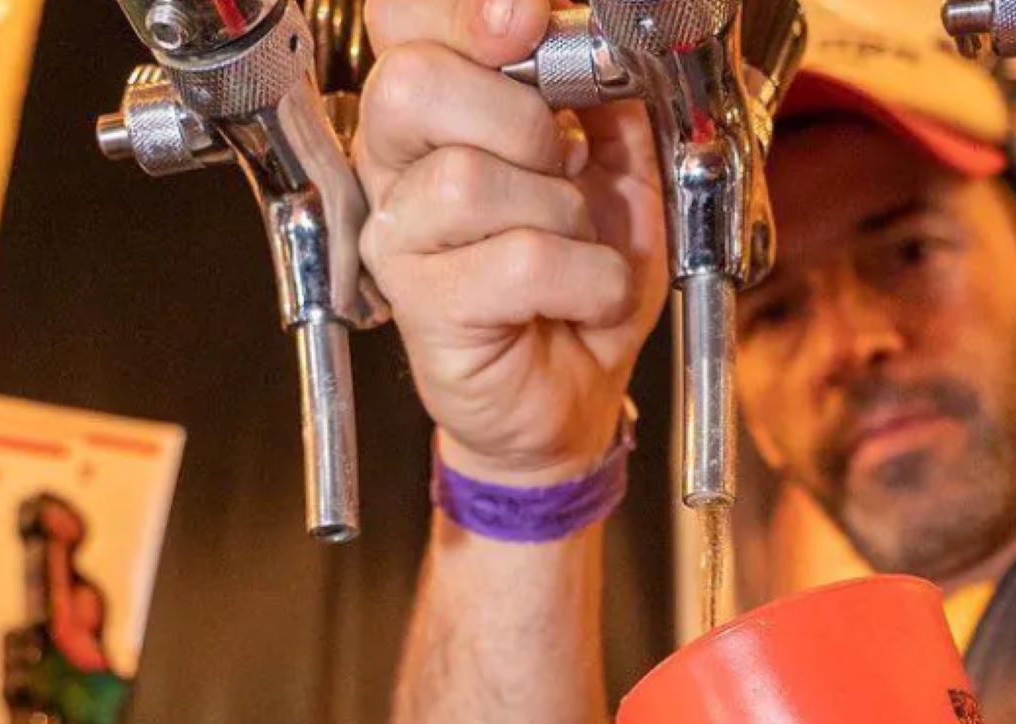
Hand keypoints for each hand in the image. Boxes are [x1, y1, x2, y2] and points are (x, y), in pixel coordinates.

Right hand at [356, 0, 668, 484]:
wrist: (574, 394)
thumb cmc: (579, 282)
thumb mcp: (618, 170)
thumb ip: (607, 92)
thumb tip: (603, 32)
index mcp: (437, 111)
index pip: (403, 19)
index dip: (463, 9)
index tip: (528, 23)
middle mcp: (396, 163)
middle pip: (412, 83)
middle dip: (519, 115)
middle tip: (562, 163)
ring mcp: (399, 237)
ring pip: (468, 179)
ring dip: (562, 214)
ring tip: (577, 247)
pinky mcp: (421, 305)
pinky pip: (517, 261)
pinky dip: (583, 278)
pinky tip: (583, 295)